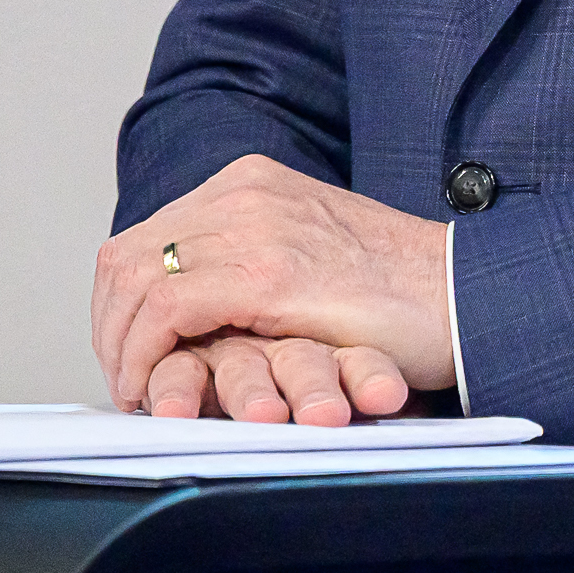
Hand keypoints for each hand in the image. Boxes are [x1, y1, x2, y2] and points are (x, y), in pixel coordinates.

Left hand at [93, 155, 455, 416]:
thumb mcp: (309, 253)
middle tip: (125, 378)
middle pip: (128, 255)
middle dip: (111, 327)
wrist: (462, 296)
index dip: (123, 302)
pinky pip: (167, 311)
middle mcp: (246, 193)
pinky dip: (144, 354)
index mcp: (253, 182)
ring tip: (136, 391)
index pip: (149, 235)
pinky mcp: (267, 275)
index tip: (130, 351)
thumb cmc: (400, 292)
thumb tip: (191, 306)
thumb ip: (252, 258)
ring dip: (121, 346)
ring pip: (137, 280)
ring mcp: (255, 228)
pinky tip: (154, 387)